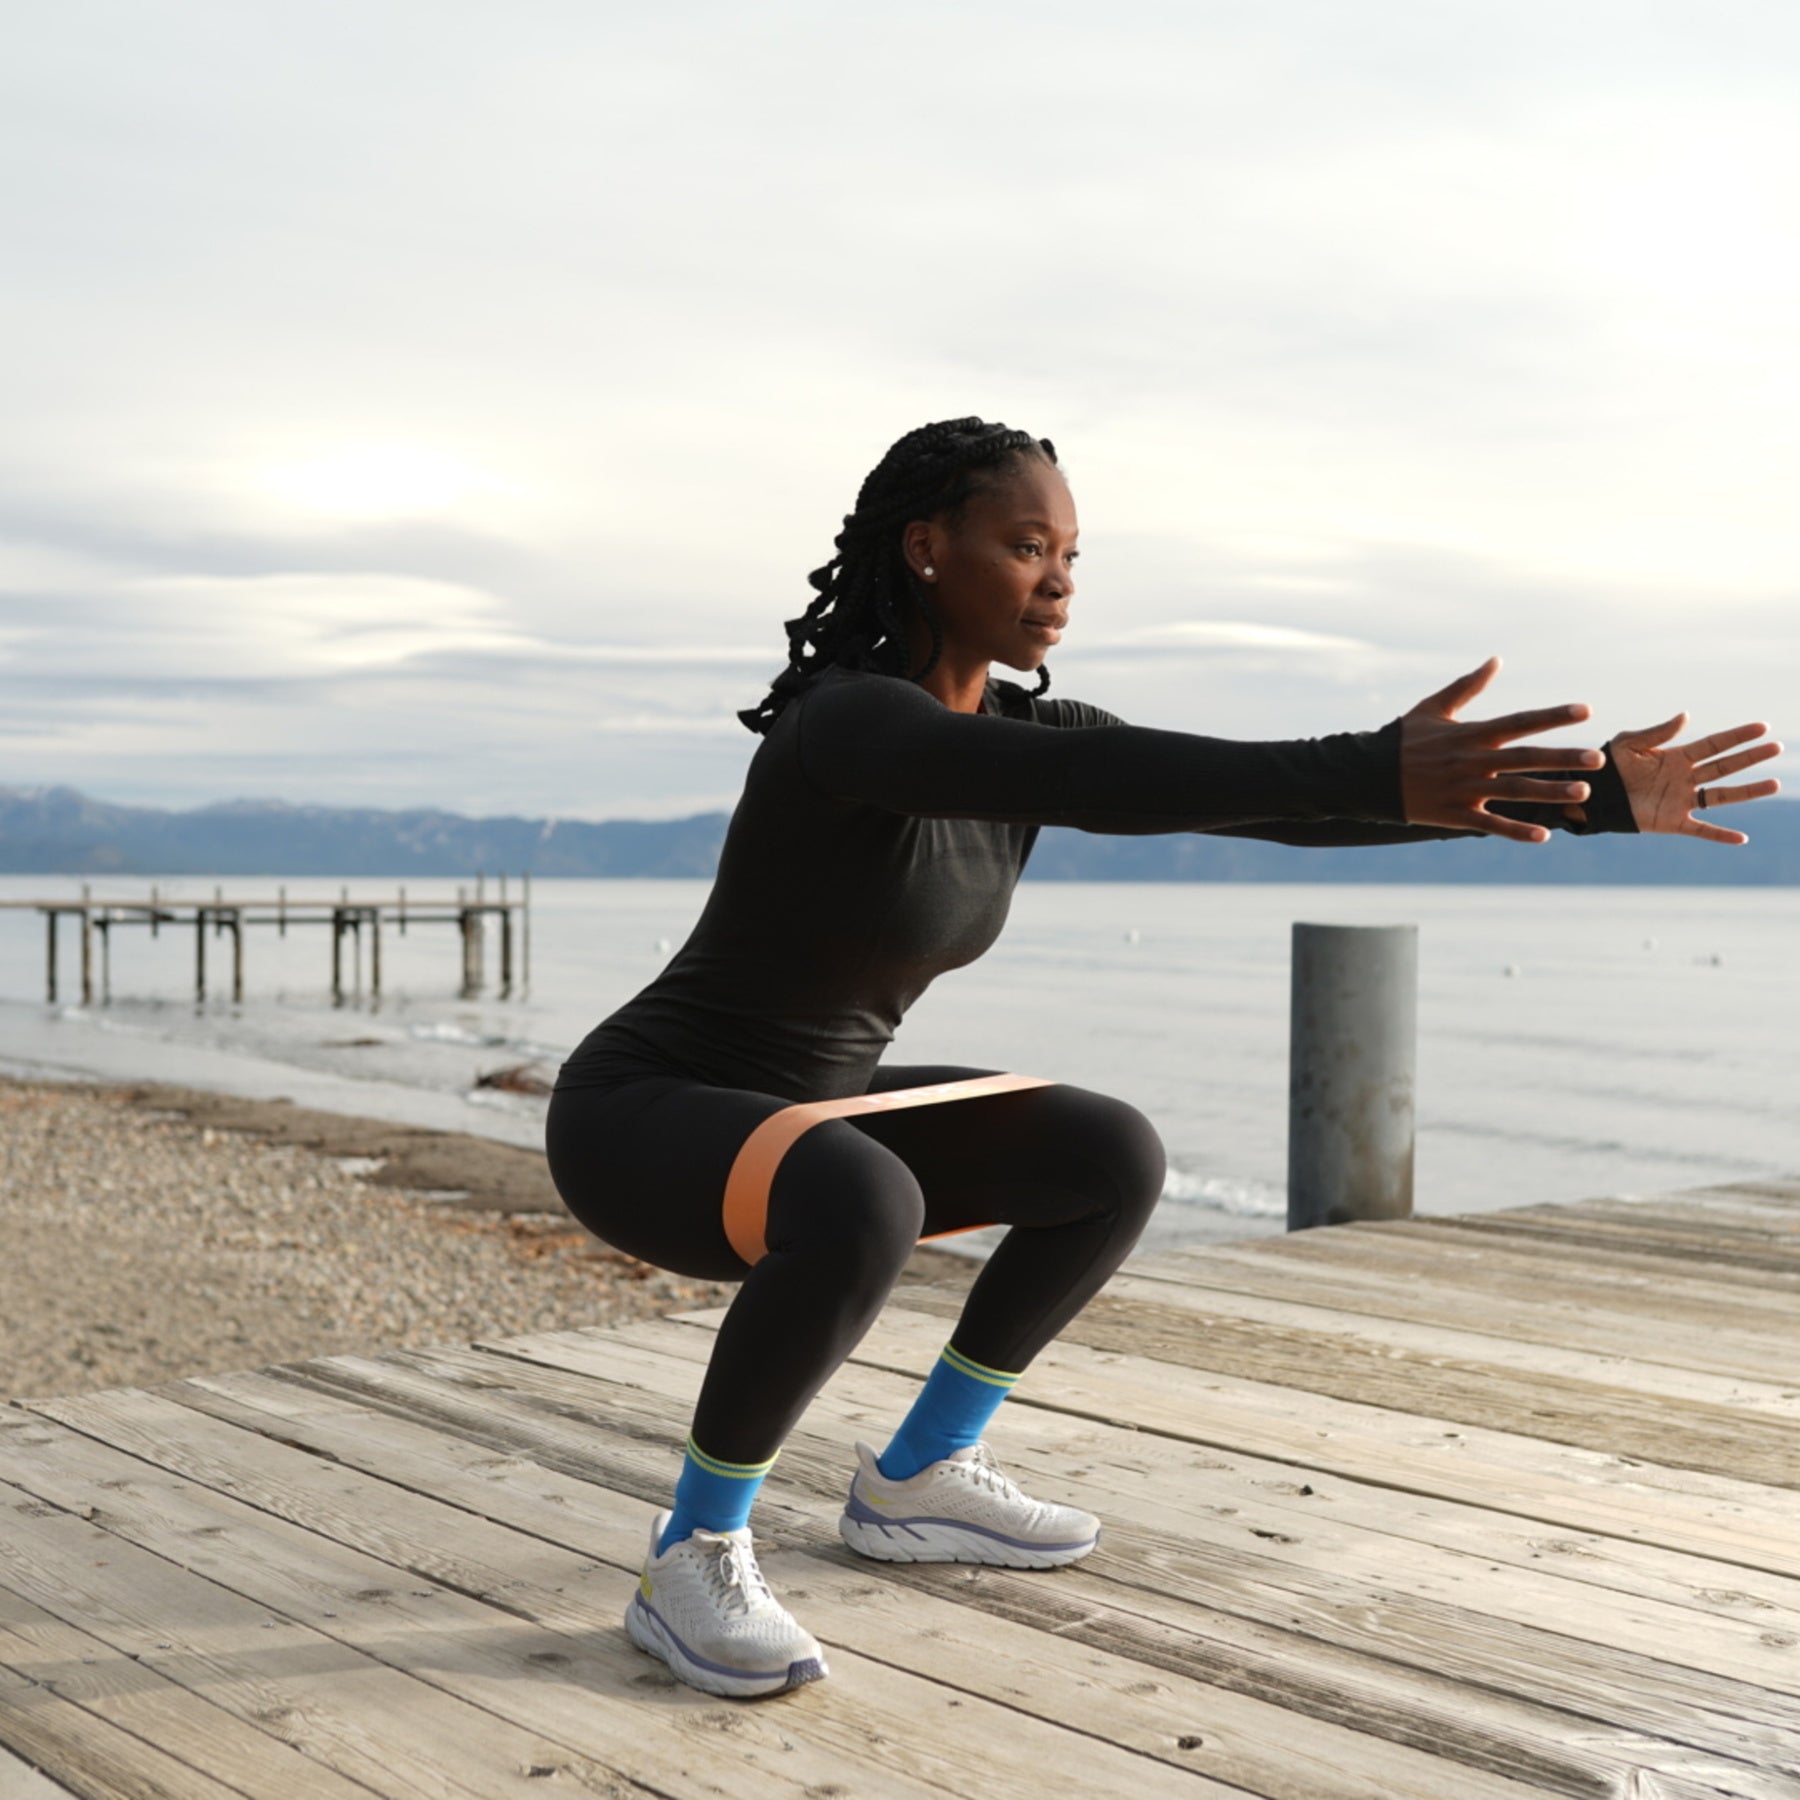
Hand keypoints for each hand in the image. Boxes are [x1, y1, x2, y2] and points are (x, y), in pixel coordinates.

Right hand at [1400, 656, 1602, 843]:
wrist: (1367, 775)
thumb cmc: (1403, 740)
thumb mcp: (1433, 708)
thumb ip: (1467, 686)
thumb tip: (1496, 660)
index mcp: (1470, 734)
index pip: (1519, 722)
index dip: (1552, 716)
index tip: (1586, 711)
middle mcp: (1472, 761)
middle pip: (1525, 758)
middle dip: (1563, 758)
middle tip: (1597, 759)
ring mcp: (1464, 789)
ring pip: (1514, 791)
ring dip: (1549, 792)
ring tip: (1582, 793)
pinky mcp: (1454, 814)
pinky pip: (1489, 824)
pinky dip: (1515, 831)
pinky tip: (1543, 836)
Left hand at [1607, 714, 1782, 843]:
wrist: (1592, 794)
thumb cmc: (1608, 766)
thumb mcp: (1629, 744)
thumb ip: (1657, 733)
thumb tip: (1686, 716)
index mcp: (1677, 757)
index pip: (1714, 744)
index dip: (1737, 736)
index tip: (1762, 727)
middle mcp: (1685, 777)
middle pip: (1725, 766)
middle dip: (1750, 757)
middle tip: (1777, 747)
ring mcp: (1682, 800)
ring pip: (1722, 795)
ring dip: (1748, 791)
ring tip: (1774, 784)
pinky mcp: (1672, 822)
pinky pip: (1701, 829)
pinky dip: (1720, 835)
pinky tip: (1741, 838)